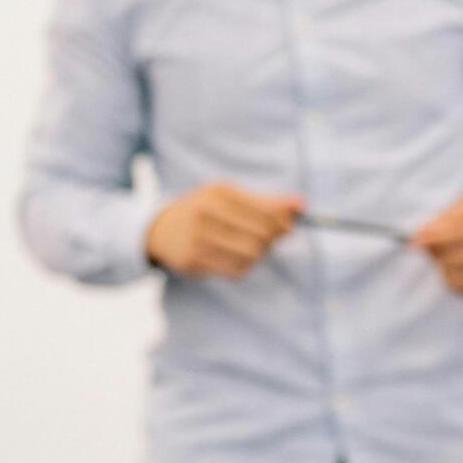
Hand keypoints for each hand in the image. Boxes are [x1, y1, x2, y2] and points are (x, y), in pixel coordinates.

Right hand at [145, 183, 302, 277]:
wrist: (160, 229)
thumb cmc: (204, 210)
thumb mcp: (230, 196)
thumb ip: (267, 201)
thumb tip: (302, 204)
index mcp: (219, 192)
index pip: (267, 211)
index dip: (284, 223)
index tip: (288, 228)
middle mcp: (206, 212)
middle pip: (261, 235)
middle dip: (271, 240)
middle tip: (269, 240)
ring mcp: (197, 237)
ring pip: (250, 254)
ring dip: (257, 255)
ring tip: (250, 248)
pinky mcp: (193, 260)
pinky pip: (235, 270)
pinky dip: (243, 267)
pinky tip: (234, 258)